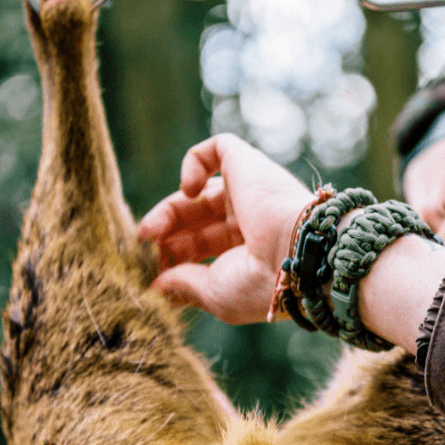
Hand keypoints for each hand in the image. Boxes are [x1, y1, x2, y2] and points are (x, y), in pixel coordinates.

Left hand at [138, 134, 313, 324]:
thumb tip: (156, 286)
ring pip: (198, 193)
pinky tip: (187, 191)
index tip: (153, 277)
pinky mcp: (248, 164)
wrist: (299, 254)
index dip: (174, 259)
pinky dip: (192, 164)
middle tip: (145, 252)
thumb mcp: (216, 294)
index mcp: (249, 253)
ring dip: (167, 212)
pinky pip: (216, 149)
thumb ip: (184, 285)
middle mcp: (251, 221)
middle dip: (167, 238)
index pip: (203, 249)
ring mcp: (250, 191)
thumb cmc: (262, 283)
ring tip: (150, 232)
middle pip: (196, 222)